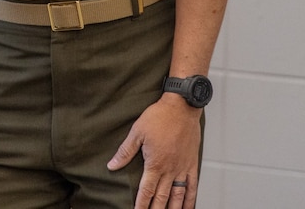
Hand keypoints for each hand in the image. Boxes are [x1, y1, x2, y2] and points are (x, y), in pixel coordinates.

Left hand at [107, 94, 202, 208]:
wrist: (181, 107)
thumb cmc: (159, 117)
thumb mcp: (137, 132)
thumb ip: (125, 152)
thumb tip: (112, 165)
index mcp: (155, 163)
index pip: (146, 191)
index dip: (141, 204)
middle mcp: (169, 169)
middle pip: (161, 198)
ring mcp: (182, 168)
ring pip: (178, 196)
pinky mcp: (191, 163)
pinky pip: (192, 186)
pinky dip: (190, 199)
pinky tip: (187, 208)